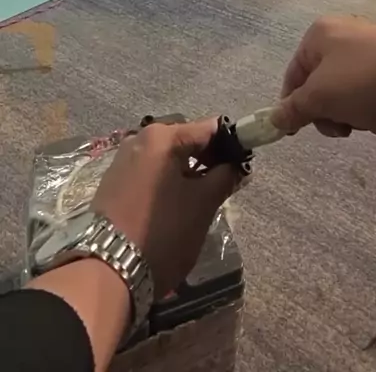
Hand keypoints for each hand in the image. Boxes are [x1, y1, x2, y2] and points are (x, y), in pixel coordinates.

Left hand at [92, 120, 237, 294]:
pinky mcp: (113, 183)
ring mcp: (122, 161)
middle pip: (186, 141)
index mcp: (162, 136)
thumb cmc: (163, 232)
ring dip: (187, 173)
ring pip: (167, 159)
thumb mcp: (202, 205)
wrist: (106, 271)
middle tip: (224, 187)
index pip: (209, 128)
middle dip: (208, 160)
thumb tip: (237, 165)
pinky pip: (150, 173)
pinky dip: (167, 183)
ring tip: (201, 201)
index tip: (243, 166)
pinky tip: (175, 207)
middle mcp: (138, 139)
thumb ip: (225, 178)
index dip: (231, 145)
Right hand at [271, 18, 375, 137]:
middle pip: (321, 89)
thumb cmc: (370, 81)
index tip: (295, 132)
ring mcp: (372, 54)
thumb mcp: (323, 97)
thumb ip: (294, 110)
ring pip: (348, 97)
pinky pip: (374, 97)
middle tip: (343, 126)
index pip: (292, 76)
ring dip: (355, 116)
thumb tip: (272, 119)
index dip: (291, 106)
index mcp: (319, 37)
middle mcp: (343, 39)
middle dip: (330, 114)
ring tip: (373, 118)